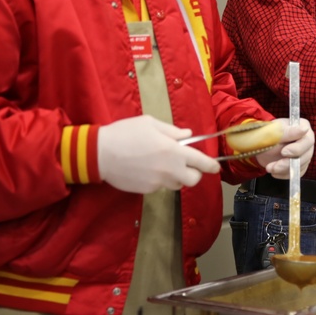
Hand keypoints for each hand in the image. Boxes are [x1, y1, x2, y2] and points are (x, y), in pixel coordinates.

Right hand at [98, 115, 218, 192]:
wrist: (99, 154)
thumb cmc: (125, 133)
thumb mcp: (151, 124)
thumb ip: (172, 131)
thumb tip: (187, 135)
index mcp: (173, 151)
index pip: (200, 162)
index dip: (211, 165)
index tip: (215, 167)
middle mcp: (169, 169)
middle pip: (193, 180)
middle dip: (193, 173)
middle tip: (185, 164)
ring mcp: (157, 182)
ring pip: (176, 185)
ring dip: (176, 177)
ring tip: (162, 165)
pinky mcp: (146, 190)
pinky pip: (160, 186)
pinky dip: (159, 180)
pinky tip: (146, 169)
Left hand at [257, 118, 315, 179]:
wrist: (261, 144)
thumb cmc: (267, 133)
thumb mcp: (274, 131)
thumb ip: (288, 132)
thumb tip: (305, 129)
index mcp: (303, 126)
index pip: (307, 140)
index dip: (297, 148)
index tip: (283, 152)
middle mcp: (307, 140)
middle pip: (306, 155)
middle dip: (287, 163)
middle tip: (272, 166)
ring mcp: (306, 153)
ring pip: (301, 166)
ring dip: (283, 170)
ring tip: (269, 168)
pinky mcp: (302, 164)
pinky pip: (297, 173)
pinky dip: (285, 174)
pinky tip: (275, 172)